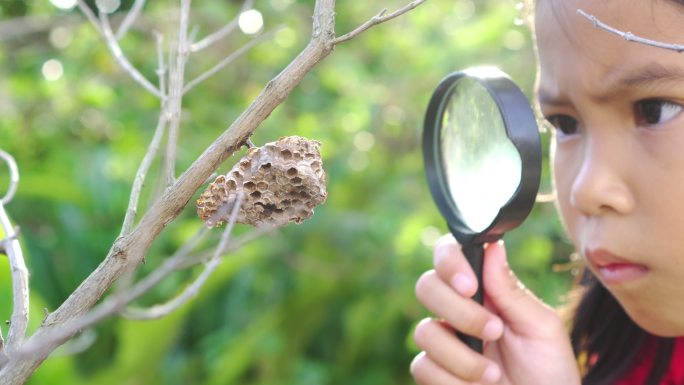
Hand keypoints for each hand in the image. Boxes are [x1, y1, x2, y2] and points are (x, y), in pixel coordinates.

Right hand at [411, 235, 580, 384]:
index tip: (470, 286)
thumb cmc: (549, 371)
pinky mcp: (434, 373)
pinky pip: (422, 366)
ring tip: (493, 375)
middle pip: (426, 286)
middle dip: (458, 311)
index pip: (449, 255)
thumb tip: (493, 246)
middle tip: (494, 331)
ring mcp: (443, 343)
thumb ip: (512, 290)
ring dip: (462, 357)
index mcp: (484, 291)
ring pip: (423, 332)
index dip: (450, 262)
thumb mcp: (541, 328)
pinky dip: (452, 381)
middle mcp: (457, 311)